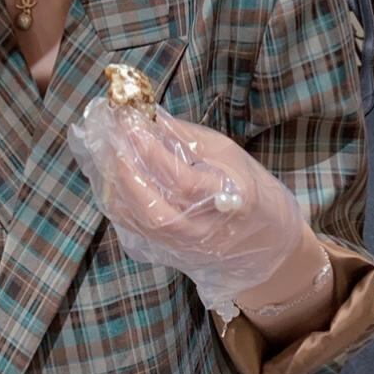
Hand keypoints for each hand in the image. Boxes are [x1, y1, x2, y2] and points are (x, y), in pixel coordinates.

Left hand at [68, 96, 305, 324]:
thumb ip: (186, 138)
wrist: (267, 244)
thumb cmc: (251, 189)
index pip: (182, 179)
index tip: (130, 125)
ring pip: (140, 224)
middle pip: (154, 210)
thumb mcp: (229, 155)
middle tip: (111, 142)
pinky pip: (136, 232)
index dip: (152, 152)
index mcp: (230, 199)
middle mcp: (205, 230)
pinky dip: (119, 206)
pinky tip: (112, 183)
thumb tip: (148, 118)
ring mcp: (186, 247)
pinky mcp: (172, 254)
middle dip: (126, 175)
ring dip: (116, 189)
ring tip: (106, 157)